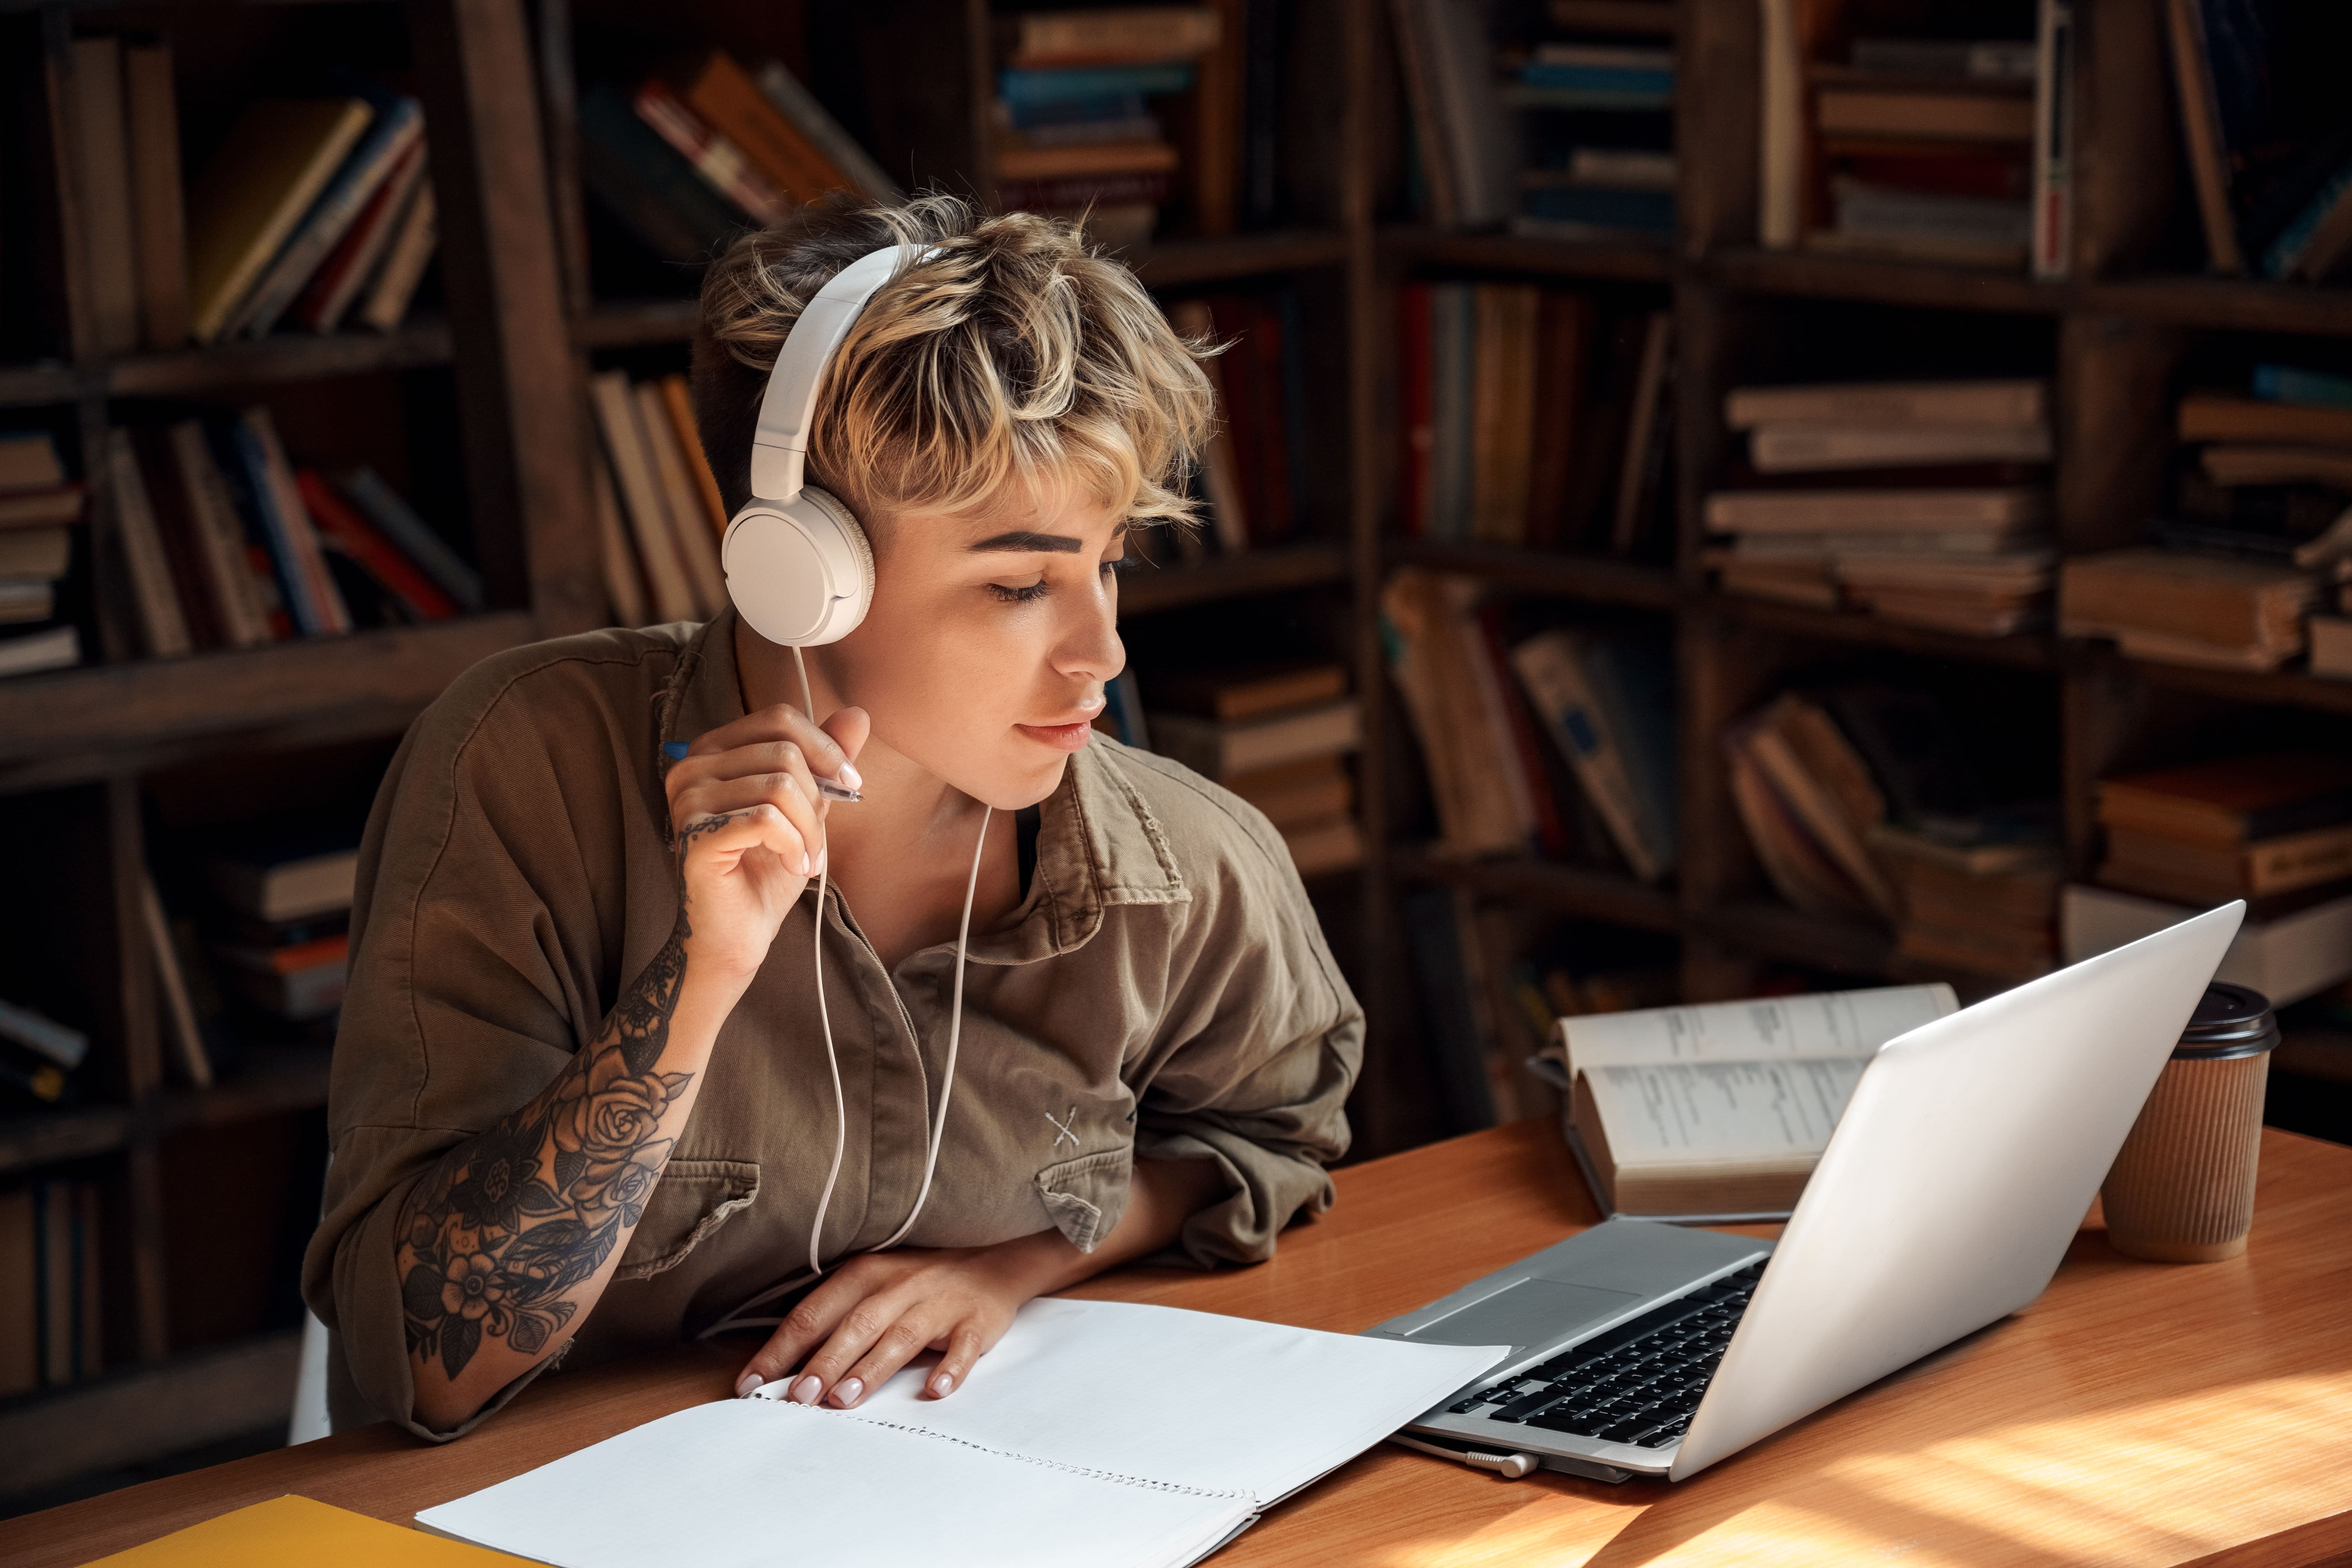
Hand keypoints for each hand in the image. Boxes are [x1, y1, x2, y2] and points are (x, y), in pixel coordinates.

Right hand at [665, 702, 869, 986]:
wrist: (739, 933)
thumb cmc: (766, 871)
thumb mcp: (806, 807)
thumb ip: (824, 761)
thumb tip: (857, 714)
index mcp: (713, 751)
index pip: (779, 719)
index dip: (825, 748)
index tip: (850, 784)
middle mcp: (691, 768)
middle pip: (784, 752)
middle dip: (818, 800)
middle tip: (816, 841)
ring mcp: (687, 801)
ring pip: (780, 786)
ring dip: (809, 830)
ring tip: (804, 858)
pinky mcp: (694, 836)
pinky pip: (766, 820)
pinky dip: (793, 845)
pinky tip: (792, 866)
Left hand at [734, 1238, 1065, 1407]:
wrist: (992, 1263)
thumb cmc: (918, 1285)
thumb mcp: (872, 1288)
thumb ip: (833, 1323)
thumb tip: (782, 1369)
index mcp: (865, 1274)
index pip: (813, 1313)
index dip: (781, 1349)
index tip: (751, 1384)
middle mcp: (900, 1285)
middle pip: (855, 1325)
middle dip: (825, 1362)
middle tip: (799, 1397)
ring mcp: (939, 1302)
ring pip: (902, 1336)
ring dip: (872, 1368)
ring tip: (845, 1399)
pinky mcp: (976, 1321)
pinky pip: (964, 1347)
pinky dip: (951, 1367)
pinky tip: (936, 1389)